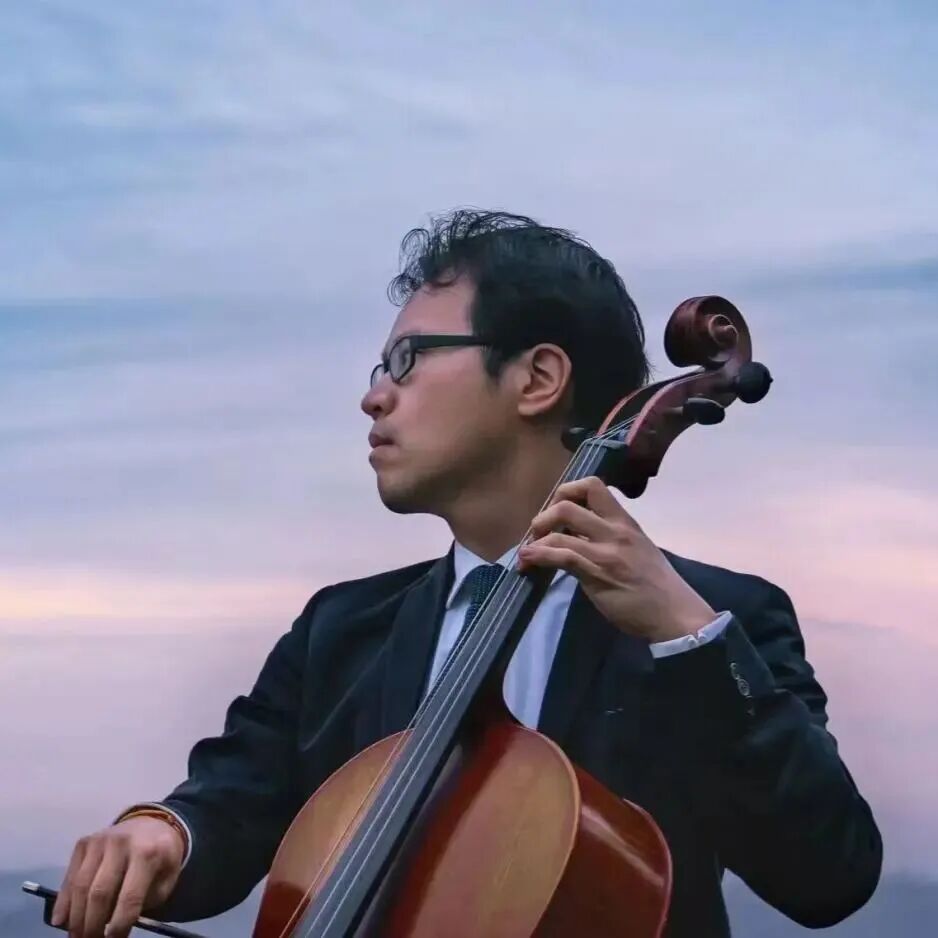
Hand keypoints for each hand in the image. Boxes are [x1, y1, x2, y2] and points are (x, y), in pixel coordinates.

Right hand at [51, 815, 184, 937]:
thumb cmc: (161, 857)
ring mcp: (100, 840)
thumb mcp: (165, 879)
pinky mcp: (84, 843)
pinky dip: (63, 901)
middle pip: (100, 892)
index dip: (119, 924)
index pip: (130, 896)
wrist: (152, 824)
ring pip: (81, 886)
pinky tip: (60, 920)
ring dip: (75, 917)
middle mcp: (121, 843)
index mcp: (148, 852)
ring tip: (76, 937)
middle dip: (93, 925)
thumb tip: (113, 926)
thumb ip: (143, 901)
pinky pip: (70, 876)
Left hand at [516, 477, 715, 643]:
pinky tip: (527, 562)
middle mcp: (614, 530)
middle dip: (544, 514)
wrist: (674, 614)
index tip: (557, 508)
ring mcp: (604, 551)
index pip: (593, 485)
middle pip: (568, 503)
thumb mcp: (637, 549)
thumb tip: (576, 535)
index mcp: (625, 521)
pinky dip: (537, 556)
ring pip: (559, 529)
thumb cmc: (656, 585)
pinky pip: (561, 556)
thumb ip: (609, 538)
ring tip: (527, 551)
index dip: (567, 491)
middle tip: (538, 532)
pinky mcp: (596, 573)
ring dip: (535, 539)